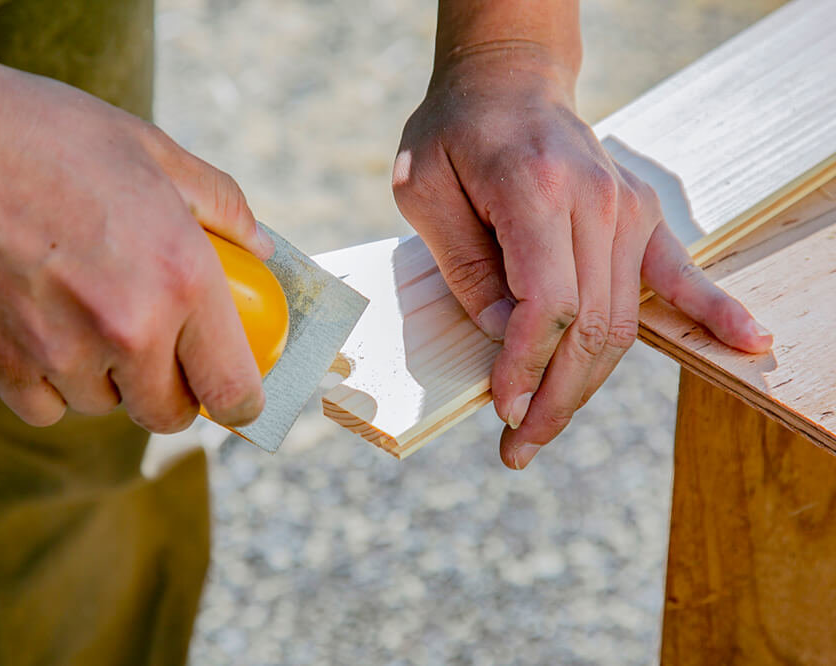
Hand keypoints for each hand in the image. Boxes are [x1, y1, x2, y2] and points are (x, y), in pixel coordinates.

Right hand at [0, 58, 273, 431]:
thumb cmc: (51, 136)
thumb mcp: (156, 152)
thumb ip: (223, 205)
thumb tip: (261, 248)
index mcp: (181, 278)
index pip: (232, 389)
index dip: (241, 402)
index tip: (234, 395)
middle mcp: (128, 327)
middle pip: (168, 414)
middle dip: (172, 392)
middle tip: (163, 353)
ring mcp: (61, 351)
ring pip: (105, 406)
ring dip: (108, 380)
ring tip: (90, 319)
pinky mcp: (1, 361)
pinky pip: (45, 408)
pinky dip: (52, 385)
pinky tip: (47, 335)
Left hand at [393, 49, 772, 468]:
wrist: (506, 82)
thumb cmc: (454, 135)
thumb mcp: (425, 192)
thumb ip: (467, 267)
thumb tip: (512, 337)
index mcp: (535, 191)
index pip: (549, 306)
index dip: (525, 369)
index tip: (501, 409)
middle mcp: (596, 201)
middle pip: (592, 326)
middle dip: (555, 398)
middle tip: (518, 448)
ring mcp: (628, 207)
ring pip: (623, 322)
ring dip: (588, 386)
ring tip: (547, 431)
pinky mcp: (642, 215)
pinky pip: (680, 273)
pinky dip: (713, 310)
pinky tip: (749, 343)